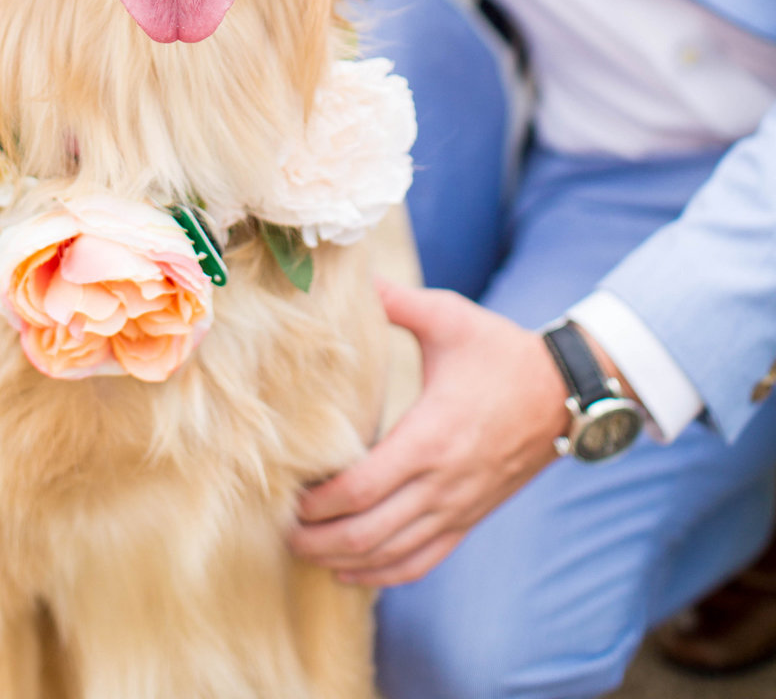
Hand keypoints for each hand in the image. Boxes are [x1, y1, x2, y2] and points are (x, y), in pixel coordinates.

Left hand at [288, 281, 569, 586]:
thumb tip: (355, 275)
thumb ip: (397, 301)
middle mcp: (443, 481)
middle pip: (369, 531)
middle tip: (283, 530)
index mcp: (431, 435)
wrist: (563, 391)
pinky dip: (385, 573)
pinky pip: (423, 560)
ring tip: (307, 552)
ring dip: (346, 560)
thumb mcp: (449, 317)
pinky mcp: (469, 517)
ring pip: (393, 553)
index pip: (363, 486)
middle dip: (321, 538)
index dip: (321, 501)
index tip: (290, 495)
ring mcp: (458, 506)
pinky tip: (354, 572)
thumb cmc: (501, 351)